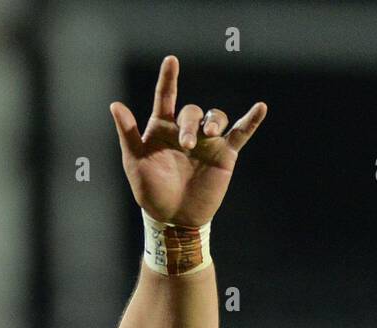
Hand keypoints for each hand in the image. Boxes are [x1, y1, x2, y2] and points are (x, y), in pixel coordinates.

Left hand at [109, 54, 266, 226]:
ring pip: (215, 117)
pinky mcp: (224, 155)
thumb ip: (128, 133)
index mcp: (162, 128)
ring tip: (209, 135)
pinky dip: (251, 120)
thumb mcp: (135, 162)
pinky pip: (240, 133)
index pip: (165, 96)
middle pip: (192, 112)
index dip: (168, 78)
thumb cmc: (150, 191)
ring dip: (212, 122)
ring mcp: (207, 142)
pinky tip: (261, 108)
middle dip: (190, 125)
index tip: (171, 60)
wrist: (173, 218)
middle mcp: (186, 131)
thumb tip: (115, 105)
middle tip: (187, 145)